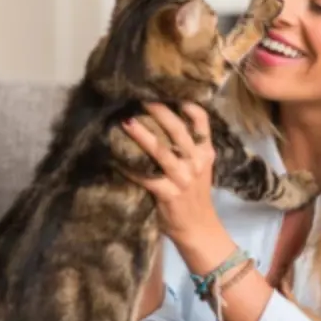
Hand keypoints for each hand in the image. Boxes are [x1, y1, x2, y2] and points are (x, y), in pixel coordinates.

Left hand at [121, 102, 221, 247]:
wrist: (199, 229)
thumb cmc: (195, 196)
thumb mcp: (200, 168)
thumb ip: (189, 148)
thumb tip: (162, 121)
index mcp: (205, 153)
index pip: (202, 122)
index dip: (187, 105)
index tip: (171, 91)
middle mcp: (196, 162)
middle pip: (179, 131)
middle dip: (161, 112)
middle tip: (142, 98)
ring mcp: (183, 179)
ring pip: (162, 151)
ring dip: (143, 135)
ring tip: (127, 122)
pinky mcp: (168, 194)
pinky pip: (146, 177)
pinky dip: (130, 166)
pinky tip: (115, 157)